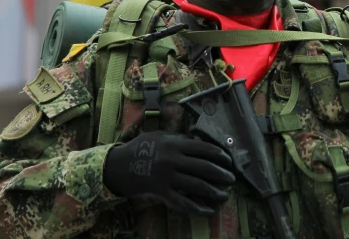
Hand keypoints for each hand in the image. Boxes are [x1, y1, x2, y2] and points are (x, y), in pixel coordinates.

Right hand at [103, 131, 235, 214]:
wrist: (116, 166)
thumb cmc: (140, 148)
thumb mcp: (159, 137)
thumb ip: (178, 139)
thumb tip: (198, 142)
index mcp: (175, 144)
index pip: (204, 149)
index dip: (219, 155)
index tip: (229, 161)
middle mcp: (173, 160)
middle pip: (204, 168)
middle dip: (221, 174)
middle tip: (232, 179)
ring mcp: (167, 177)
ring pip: (196, 186)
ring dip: (213, 192)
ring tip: (224, 195)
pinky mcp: (161, 193)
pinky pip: (182, 202)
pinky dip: (196, 208)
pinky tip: (208, 210)